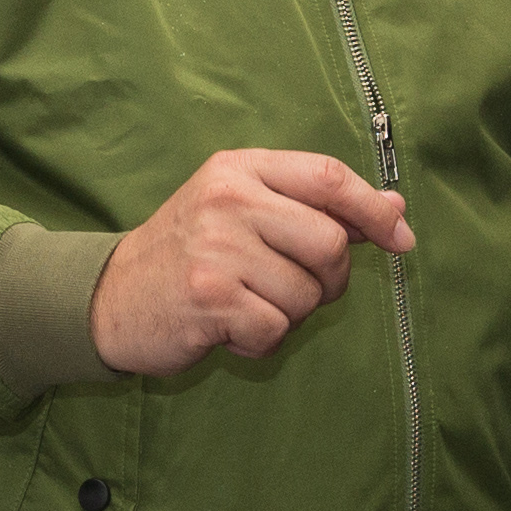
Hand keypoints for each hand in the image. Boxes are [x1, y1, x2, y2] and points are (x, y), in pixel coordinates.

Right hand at [92, 148, 408, 374]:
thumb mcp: (243, 210)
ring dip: (289, 315)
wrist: (111, 296)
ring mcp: (216, 248)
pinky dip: (261, 342)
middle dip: (328, 279)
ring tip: (247, 305)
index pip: (329, 177)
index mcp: (240, 169)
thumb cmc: (189, 253)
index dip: (374, 210)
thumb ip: (314, 207)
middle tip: (293, 288)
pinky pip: (276, 330)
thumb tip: (396, 210)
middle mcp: (228, 199)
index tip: (400, 238)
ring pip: (307, 295)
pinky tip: (230, 329)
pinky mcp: (208, 298)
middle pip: (329, 243)